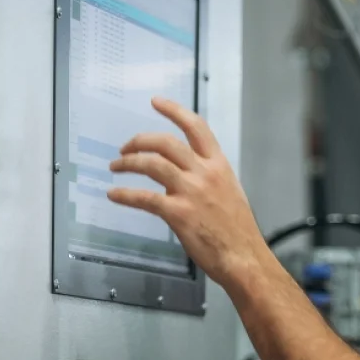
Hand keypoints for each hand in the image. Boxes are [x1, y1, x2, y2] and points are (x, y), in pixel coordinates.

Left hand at [107, 97, 270, 289]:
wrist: (244, 256)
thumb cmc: (238, 231)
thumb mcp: (230, 193)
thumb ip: (209, 178)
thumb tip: (186, 173)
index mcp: (220, 165)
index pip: (196, 127)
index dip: (174, 111)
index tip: (156, 102)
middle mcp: (205, 173)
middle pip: (165, 142)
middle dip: (139, 140)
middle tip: (125, 147)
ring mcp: (191, 192)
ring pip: (151, 164)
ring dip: (127, 163)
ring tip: (116, 167)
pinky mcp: (178, 213)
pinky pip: (144, 198)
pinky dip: (124, 194)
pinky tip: (115, 194)